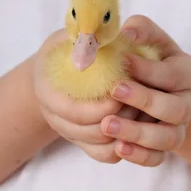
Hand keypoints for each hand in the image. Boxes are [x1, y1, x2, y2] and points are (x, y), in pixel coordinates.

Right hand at [34, 29, 136, 163]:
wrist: (61, 68)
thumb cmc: (72, 46)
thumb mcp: (74, 36)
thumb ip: (88, 37)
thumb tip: (115, 34)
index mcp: (46, 91)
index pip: (72, 111)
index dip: (101, 105)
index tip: (123, 89)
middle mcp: (54, 118)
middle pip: (91, 132)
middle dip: (121, 117)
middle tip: (141, 100)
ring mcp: (71, 134)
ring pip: (103, 148)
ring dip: (128, 132)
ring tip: (144, 110)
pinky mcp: (86, 144)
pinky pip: (108, 156)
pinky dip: (127, 146)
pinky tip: (141, 123)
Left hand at [100, 16, 190, 166]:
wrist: (144, 85)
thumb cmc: (143, 56)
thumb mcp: (145, 37)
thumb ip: (139, 29)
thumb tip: (127, 33)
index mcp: (186, 72)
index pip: (172, 74)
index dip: (148, 69)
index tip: (122, 60)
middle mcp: (187, 102)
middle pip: (175, 109)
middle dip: (144, 100)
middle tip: (114, 91)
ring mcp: (177, 128)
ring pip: (167, 138)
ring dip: (138, 133)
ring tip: (107, 125)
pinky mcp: (163, 147)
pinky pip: (157, 158)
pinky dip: (139, 155)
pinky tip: (118, 147)